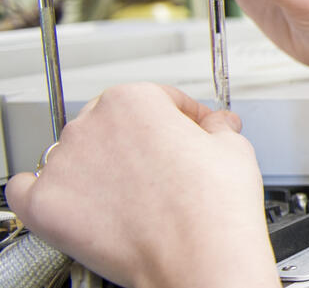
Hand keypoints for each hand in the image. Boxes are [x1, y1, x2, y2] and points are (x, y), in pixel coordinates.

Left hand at [5, 83, 277, 287]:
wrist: (199, 257)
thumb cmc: (214, 208)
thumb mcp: (234, 149)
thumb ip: (219, 127)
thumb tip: (217, 126)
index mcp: (134, 101)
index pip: (154, 98)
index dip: (179, 117)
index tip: (188, 131)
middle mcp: (90, 125)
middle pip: (108, 123)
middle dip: (134, 142)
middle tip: (159, 169)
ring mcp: (61, 165)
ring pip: (71, 155)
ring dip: (94, 167)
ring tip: (128, 196)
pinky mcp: (43, 204)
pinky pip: (27, 188)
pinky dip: (47, 192)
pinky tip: (75, 201)